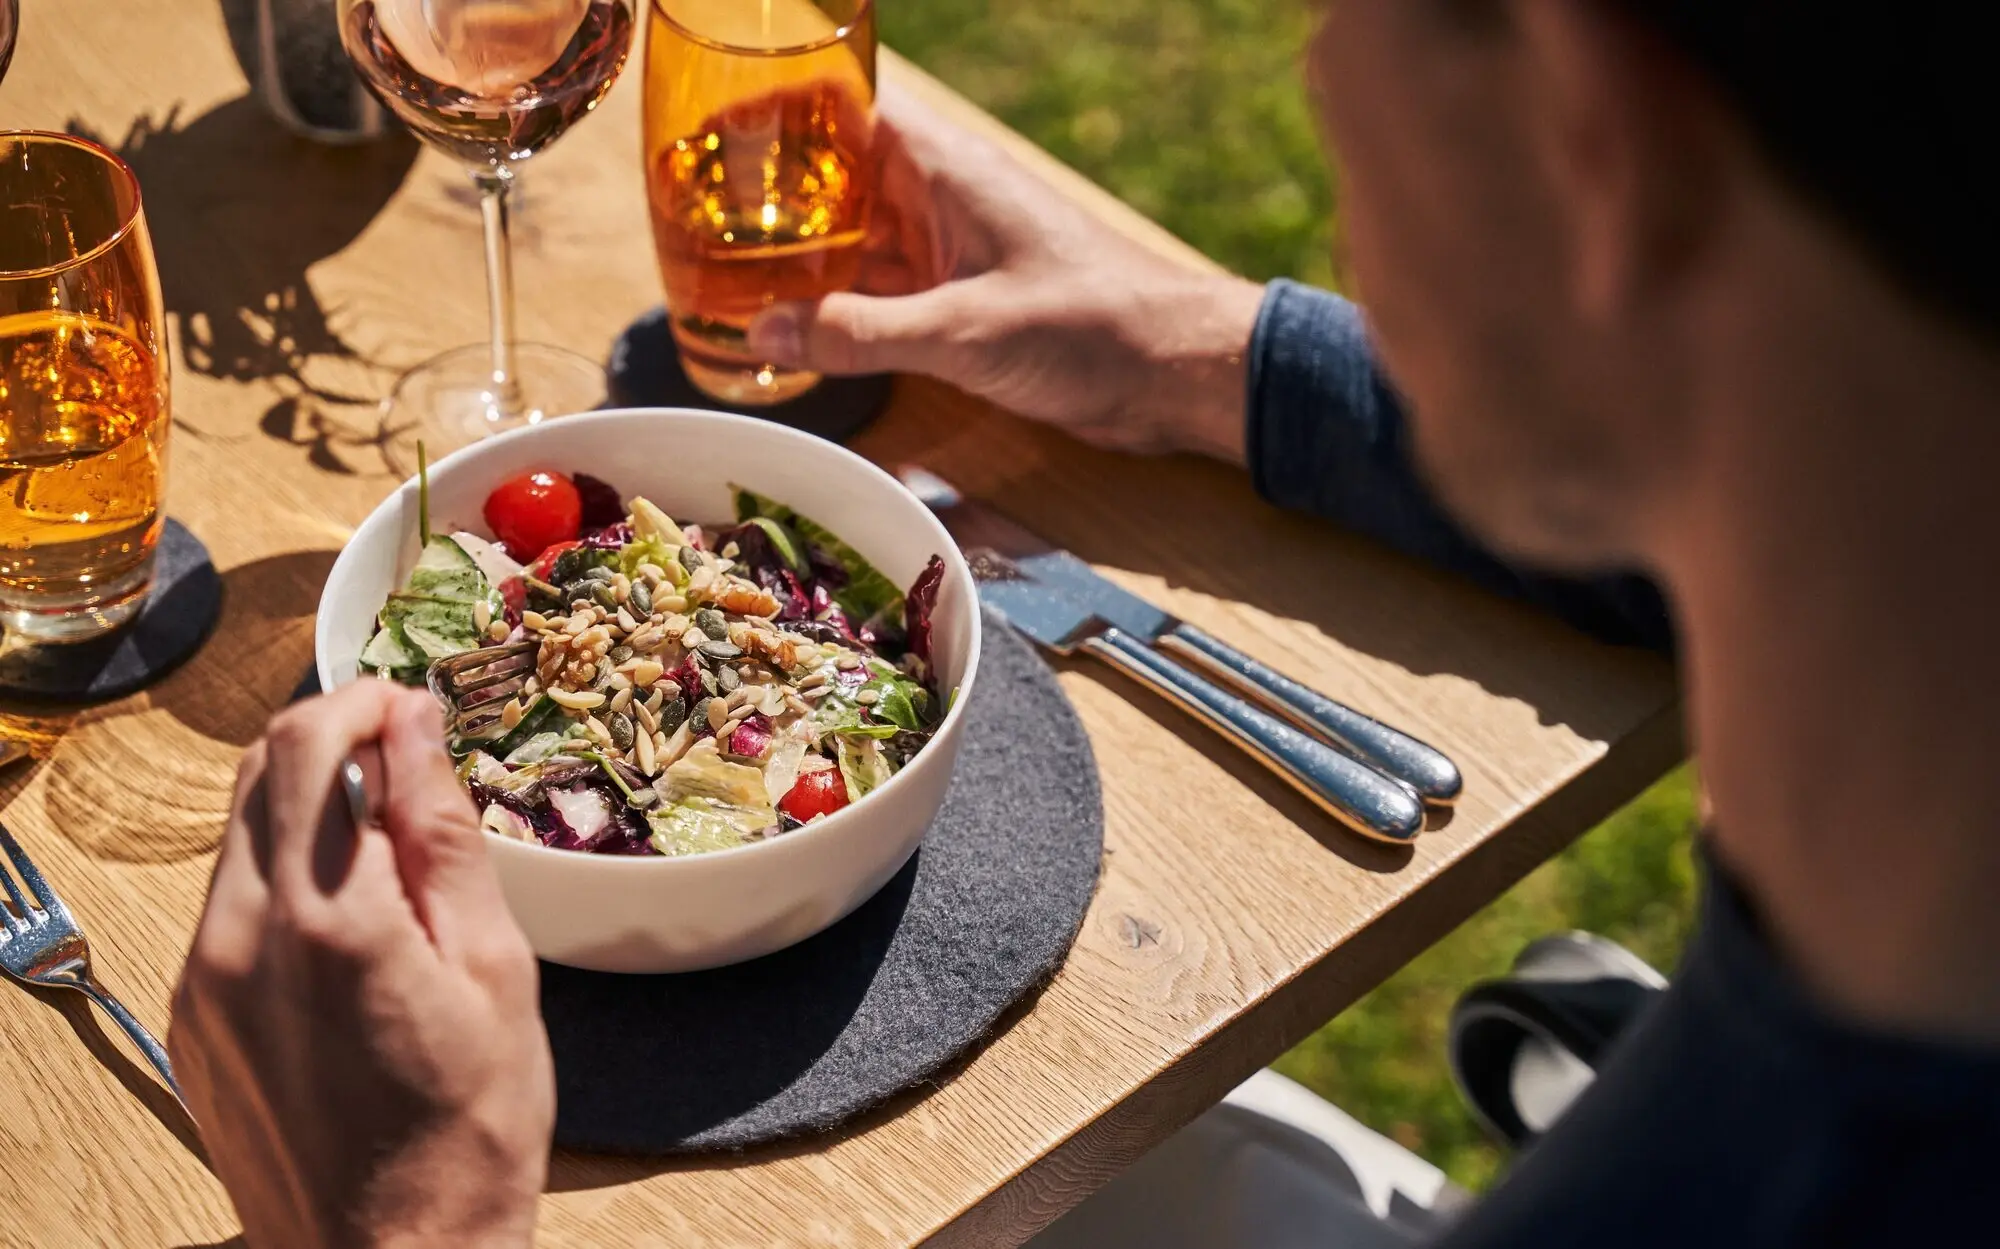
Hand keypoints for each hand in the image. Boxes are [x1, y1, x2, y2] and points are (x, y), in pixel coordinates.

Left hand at [171, 683, 552, 1248]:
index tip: (412, 709)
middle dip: (331, 740)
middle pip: (258, 774)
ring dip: (307, 808)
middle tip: (406, 761)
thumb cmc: (468, 1132)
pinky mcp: (192, 1015)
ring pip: (238, 836)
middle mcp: (242, 937)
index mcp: (331, 920)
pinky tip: (351, 920)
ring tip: (391, 851)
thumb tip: (415, 726)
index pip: (311, 746)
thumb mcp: (493, 971)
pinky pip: (227, 903)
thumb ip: (443, 836)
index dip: (363, 701)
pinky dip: (283, 875)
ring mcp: (203, 979)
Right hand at [746, 82, 1268, 460]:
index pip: (840, 114)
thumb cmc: (1089, 324)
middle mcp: (938, 200)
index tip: (706, 142)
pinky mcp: (961, 304)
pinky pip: (880, 296)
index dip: (774, 121)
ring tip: (715, 282)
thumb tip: (765, 332)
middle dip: (767, 205)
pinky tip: (789, 333)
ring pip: (852, 245)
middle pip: (832, 183)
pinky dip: (837, 311)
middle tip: (686, 228)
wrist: (1175, 371)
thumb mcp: (962, 330)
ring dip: (797, 265)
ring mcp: (949, 253)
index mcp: (942, 168)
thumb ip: (861, 332)